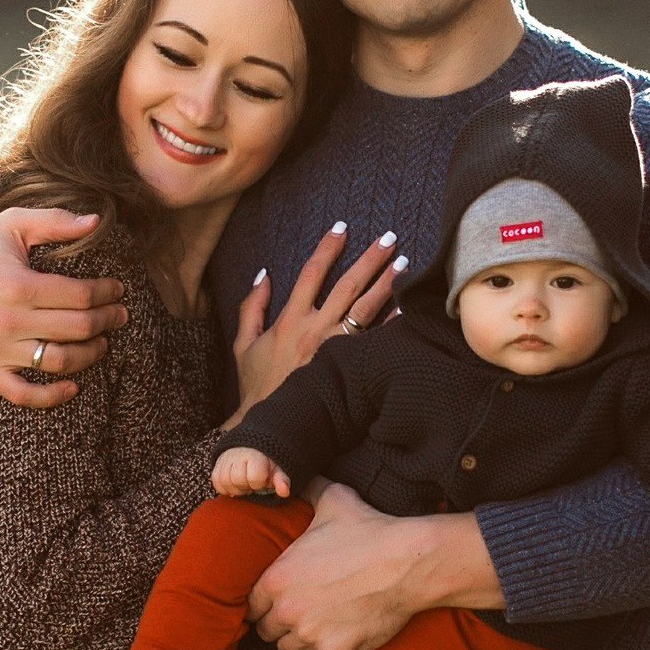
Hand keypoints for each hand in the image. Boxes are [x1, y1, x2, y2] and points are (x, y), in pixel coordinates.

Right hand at [0, 208, 128, 408]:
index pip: (80, 296)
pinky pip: (23, 394)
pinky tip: (73, 386)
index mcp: (18, 286)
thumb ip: (54, 221)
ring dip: (90, 355)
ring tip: (102, 343)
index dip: (107, 293)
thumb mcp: (12, 225)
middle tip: (119, 315)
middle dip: (107, 321)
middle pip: (77, 328)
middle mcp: (8, 321)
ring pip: (58, 362)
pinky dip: (51, 396)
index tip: (117, 290)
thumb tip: (95, 221)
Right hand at [213, 447, 290, 499]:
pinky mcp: (217, 463)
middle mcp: (238, 454)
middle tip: (252, 482)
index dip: (259, 482)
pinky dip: (224, 487)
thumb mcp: (278, 469)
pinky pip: (216, 481)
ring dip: (235, 488)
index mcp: (256, 455)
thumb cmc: (267, 463)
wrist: (253, 447)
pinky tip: (235, 485)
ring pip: (224, 481)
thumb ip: (282, 480)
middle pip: (237, 479)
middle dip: (246, 485)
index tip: (263, 479)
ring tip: (244, 484)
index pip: (255, 476)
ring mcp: (225, 458)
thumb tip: (284, 492)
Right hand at [225, 222, 403, 425]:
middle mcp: (314, 329)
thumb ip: (252, 307)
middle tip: (389, 238)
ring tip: (403, 264)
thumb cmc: (257, 385)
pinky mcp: (347, 368)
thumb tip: (263, 275)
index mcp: (289, 319)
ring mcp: (334, 349)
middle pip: (346, 285)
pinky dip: (390, 324)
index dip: (327, 248)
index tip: (342, 228)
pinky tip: (406, 308)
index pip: (311, 273)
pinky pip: (373, 341)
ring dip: (385, 284)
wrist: (269, 422)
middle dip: (369, 259)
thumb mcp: (244, 343)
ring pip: (364, 309)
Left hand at [247, 483, 500, 649]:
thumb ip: (306, 490)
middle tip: (301, 614)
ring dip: (299, 643)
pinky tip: (331, 645)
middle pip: (266, 632)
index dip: (265, 603)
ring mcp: (310, 635)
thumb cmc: (369, 529)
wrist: (406, 562)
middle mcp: (286, 610)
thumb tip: (291, 479)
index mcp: (275, 578)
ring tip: (317, 629)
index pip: (250, 605)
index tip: (281, 599)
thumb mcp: (333, 500)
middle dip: (280, 624)